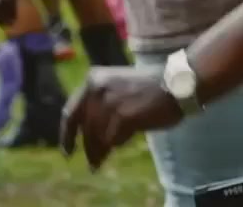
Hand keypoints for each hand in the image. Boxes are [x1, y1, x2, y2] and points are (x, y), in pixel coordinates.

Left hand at [61, 67, 184, 168]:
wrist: (176, 83)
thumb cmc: (150, 86)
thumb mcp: (117, 87)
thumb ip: (99, 104)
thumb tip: (86, 134)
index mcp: (92, 80)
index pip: (71, 112)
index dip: (67, 134)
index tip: (67, 151)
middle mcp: (97, 89)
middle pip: (84, 129)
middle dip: (87, 148)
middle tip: (91, 163)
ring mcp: (110, 103)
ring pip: (97, 137)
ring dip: (100, 151)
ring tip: (101, 161)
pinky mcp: (123, 117)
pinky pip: (113, 140)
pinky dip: (118, 143)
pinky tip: (126, 140)